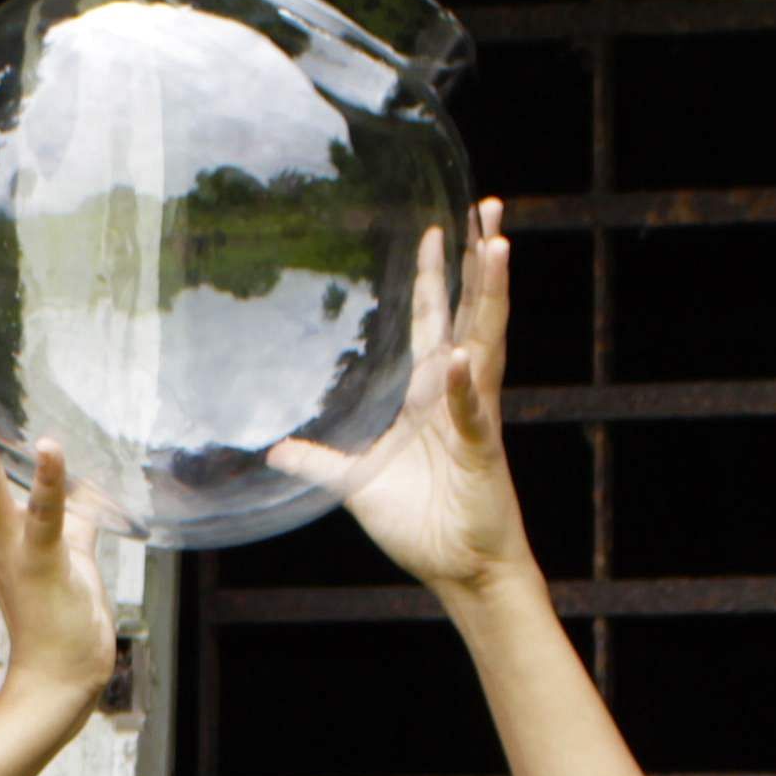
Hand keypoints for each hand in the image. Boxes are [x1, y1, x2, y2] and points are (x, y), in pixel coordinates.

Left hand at [281, 199, 543, 607]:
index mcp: (433, 395)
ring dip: (491, 294)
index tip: (437, 228)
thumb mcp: (357, 483)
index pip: (437, 321)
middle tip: (492, 206)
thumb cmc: (423, 525)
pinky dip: (467, 387)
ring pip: (487, 342)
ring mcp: (475, 418)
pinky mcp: (481, 451)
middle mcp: (460, 395)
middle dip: (481, 260)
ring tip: (496, 244)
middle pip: (473, 312)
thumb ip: (321, 462)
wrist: (460, 569)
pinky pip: (473, 413)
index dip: (436, 276)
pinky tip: (464, 357)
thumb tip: (278, 449)